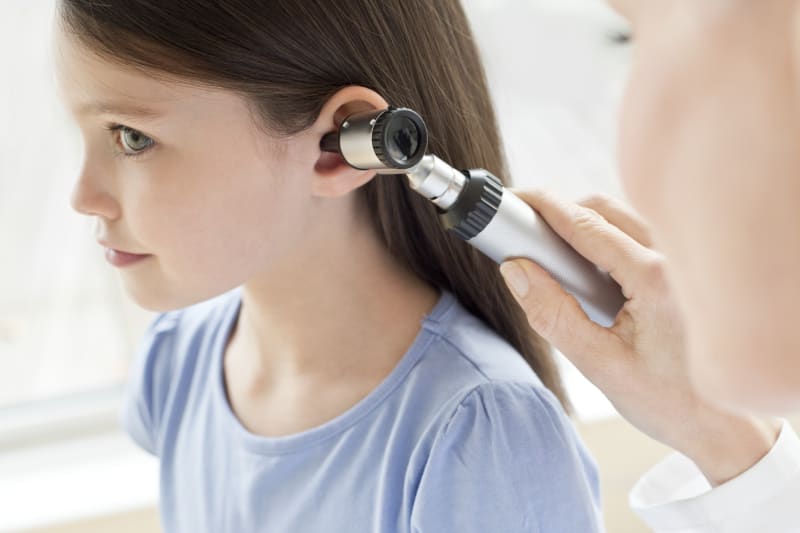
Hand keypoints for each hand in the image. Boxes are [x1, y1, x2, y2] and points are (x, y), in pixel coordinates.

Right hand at [499, 189, 780, 485]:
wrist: (728, 426)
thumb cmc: (671, 402)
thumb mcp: (599, 365)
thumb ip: (552, 315)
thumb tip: (516, 271)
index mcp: (656, 278)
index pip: (587, 225)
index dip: (544, 207)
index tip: (514, 201)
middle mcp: (677, 258)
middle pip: (605, 208)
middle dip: (561, 213)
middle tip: (527, 236)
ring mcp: (685, 260)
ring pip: (624, 217)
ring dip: (586, 226)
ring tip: (558, 260)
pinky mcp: (685, 269)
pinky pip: (639, 234)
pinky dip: (608, 239)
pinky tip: (593, 273)